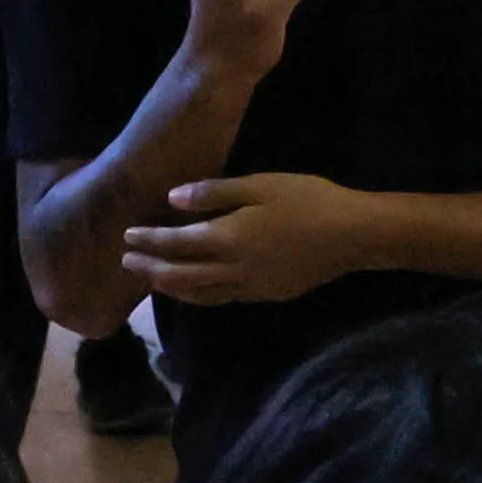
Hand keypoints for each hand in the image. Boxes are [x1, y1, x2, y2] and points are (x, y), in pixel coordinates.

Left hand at [120, 171, 379, 305]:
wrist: (355, 235)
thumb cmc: (309, 201)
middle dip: (150, 269)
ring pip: (200, 294)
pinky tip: (197, 287)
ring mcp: (251, 286)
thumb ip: (214, 193)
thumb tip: (173, 199)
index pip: (175, 243)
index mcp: (227, 238)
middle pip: (180, 275)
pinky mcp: (268, 293)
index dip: (148, 240)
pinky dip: (200, 294)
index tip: (127, 235)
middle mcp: (233, 269)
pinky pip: (224, 298)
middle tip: (126, 263)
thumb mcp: (261, 185)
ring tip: (154, 280)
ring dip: (171, 288)